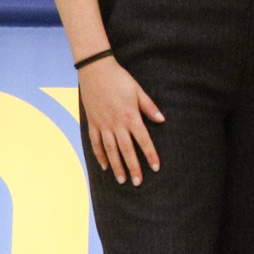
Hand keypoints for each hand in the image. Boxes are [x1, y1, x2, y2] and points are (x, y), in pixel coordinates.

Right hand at [77, 56, 165, 185]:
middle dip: (133, 167)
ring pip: (110, 150)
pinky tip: (105, 166)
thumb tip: (161, 120)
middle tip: (138, 182)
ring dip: (117, 166)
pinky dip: (100, 155)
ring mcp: (102, 124)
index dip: (150, 154)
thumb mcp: (138, 91)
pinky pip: (96, 143)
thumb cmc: (119, 79)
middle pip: (126, 150)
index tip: (156, 167)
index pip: (143, 140)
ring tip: (122, 180)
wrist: (95, 70)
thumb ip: (149, 107)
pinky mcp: (92, 122)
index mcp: (130, 116)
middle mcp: (116, 123)